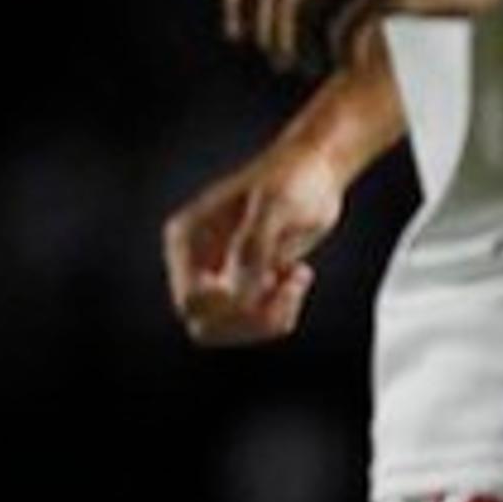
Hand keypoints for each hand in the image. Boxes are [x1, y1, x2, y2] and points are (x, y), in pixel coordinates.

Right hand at [162, 149, 348, 347]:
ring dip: (270, 315)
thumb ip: (253, 249)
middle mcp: (197, 262)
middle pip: (205, 326)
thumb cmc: (292, 179)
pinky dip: (283, 310)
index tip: (268, 279)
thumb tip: (240, 296)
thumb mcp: (274, 206)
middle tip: (286, 289)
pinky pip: (256, 323)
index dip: (230, 308)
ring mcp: (221, 276)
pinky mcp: (247, 285)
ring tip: (297, 278)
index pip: (192, 302)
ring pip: (230, 330)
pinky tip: (298, 274)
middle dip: (250, 319)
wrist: (316, 171)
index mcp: (187, 240)